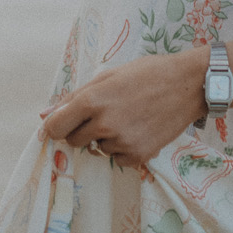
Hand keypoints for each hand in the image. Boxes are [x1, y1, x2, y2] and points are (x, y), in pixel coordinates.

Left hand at [39, 47, 209, 165]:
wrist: (187, 85)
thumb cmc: (145, 74)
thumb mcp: (107, 77)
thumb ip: (74, 97)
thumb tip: (44, 115)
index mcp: (92, 100)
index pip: (55, 127)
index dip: (55, 126)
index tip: (60, 125)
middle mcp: (104, 124)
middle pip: (74, 141)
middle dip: (82, 130)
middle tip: (104, 113)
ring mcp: (122, 142)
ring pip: (98, 148)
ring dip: (106, 137)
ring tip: (129, 117)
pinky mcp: (139, 156)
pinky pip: (118, 158)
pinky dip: (124, 147)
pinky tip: (139, 129)